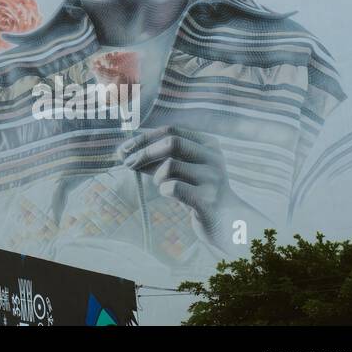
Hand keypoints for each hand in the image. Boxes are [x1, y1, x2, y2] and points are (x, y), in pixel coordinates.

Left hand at [120, 125, 259, 253]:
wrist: (228, 221)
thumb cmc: (198, 191)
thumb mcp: (182, 169)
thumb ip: (158, 158)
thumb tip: (123, 151)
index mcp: (208, 144)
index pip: (171, 130)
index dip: (144, 137)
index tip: (124, 149)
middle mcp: (213, 157)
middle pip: (171, 142)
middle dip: (144, 152)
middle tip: (127, 163)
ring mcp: (213, 178)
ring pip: (170, 165)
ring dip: (156, 176)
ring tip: (162, 185)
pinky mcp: (208, 200)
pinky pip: (172, 187)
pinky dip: (163, 190)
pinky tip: (169, 195)